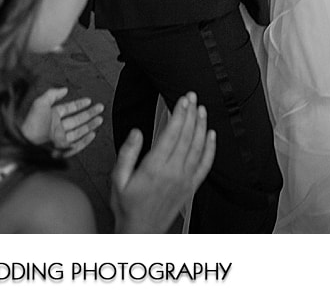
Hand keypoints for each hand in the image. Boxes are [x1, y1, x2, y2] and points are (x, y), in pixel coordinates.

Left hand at [21, 87, 104, 157]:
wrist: (26, 142)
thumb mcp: (40, 103)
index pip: (69, 108)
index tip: (88, 101)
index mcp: (52, 115)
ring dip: (90, 125)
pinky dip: (86, 140)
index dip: (79, 104)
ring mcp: (60, 138)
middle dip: (90, 113)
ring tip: (100, 119)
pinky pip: (77, 144)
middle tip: (99, 108)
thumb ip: (53, 94)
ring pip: (79, 131)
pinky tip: (92, 133)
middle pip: (77, 119)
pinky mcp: (62, 148)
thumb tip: (64, 89)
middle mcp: (57, 127)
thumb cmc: (31, 123)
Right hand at [110, 92, 215, 233]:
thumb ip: (127, 153)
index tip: (182, 99)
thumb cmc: (127, 207)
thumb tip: (136, 132)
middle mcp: (173, 172)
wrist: (141, 232)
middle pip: (187, 136)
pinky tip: (212, 136)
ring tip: (202, 110)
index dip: (179, 114)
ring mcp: (185, 180)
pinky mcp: (191, 187)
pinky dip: (211, 148)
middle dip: (191, 114)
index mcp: (154, 168)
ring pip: (198, 147)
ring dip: (201, 126)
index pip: (172, 134)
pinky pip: (205, 165)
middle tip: (192, 97)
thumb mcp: (118, 179)